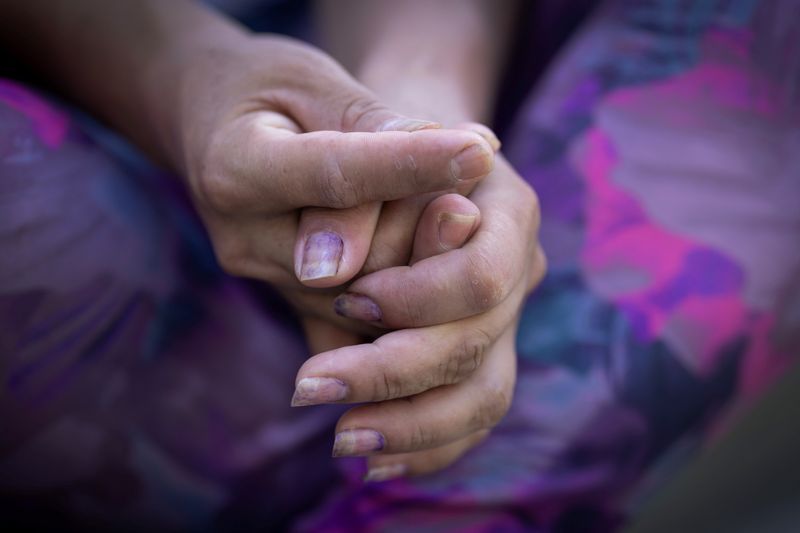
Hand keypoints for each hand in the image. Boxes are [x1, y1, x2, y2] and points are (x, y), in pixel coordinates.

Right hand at [173, 34, 495, 331]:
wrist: (210, 128)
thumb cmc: (266, 90)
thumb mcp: (316, 84)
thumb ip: (378, 127)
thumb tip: (465, 157)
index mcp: (237, 169)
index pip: (337, 176)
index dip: (413, 167)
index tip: (481, 152)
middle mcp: (244, 240)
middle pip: (363, 257)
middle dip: (426, 218)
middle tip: (471, 166)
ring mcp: (266, 279)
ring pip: (371, 295)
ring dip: (425, 251)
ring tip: (451, 199)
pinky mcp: (289, 302)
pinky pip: (364, 316)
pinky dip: (408, 281)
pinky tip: (433, 244)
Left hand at [293, 157, 545, 478]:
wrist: (379, 144)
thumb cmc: (365, 135)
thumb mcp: (346, 140)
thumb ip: (348, 193)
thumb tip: (330, 269)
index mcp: (505, 206)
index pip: (482, 278)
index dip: (414, 301)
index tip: (343, 299)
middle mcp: (516, 265)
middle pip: (480, 345)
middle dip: (394, 374)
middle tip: (310, 388)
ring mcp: (502, 313)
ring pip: (484, 395)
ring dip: (414, 428)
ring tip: (343, 443)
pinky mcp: (475, 349)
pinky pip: (468, 412)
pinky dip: (427, 444)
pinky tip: (374, 459)